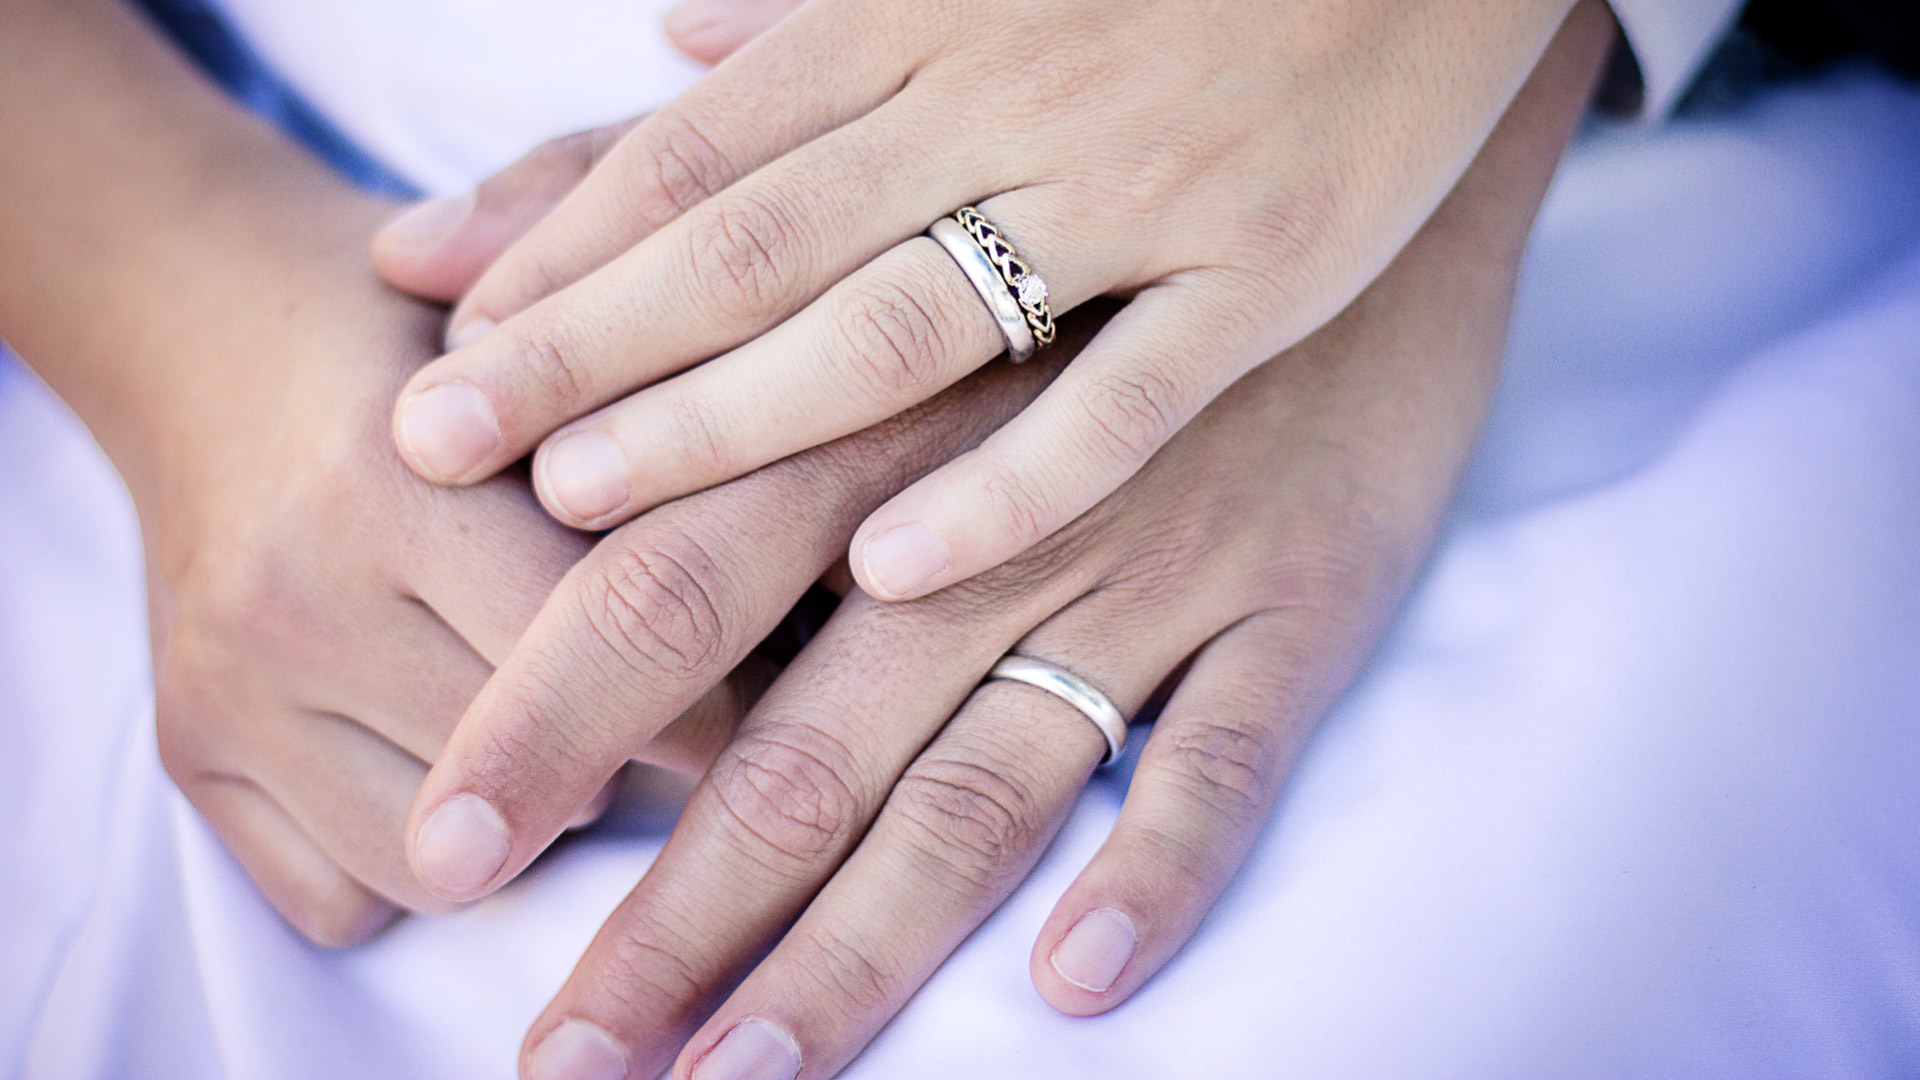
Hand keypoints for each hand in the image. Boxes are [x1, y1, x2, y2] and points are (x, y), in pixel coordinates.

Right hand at [0, 0, 756, 944]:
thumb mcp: (559, 344)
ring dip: (532, 830)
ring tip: (572, 737)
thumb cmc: (431, 334)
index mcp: (391, 481)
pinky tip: (462, 774)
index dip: (728, 695)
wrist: (208, 319)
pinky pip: (341, 902)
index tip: (797, 700)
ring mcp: (226, 689)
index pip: (606, 646)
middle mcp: (293, 597)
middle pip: (533, 777)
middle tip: (701, 728)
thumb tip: (842, 578)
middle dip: (644, 766)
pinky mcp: (186, 754)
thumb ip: (668, 442)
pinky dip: (418, 864)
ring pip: (438, 870)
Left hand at [371, 0, 1578, 605]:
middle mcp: (1007, 110)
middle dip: (579, 349)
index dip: (560, 255)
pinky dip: (1012, 481)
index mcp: (927, 31)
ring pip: (908, 324)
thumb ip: (815, 13)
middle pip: (754, 245)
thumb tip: (662, 44)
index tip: (435, 352)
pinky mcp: (1269, 282)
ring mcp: (1139, 197)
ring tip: (583, 510)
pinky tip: (888, 572)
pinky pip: (1129, 395)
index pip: (702, 156)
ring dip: (736, 417)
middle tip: (426, 446)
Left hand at [389, 6, 1611, 1075]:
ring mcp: (1149, 562)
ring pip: (987, 787)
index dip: (545, 723)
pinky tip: (1071, 983)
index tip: (440, 861)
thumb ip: (614, 216)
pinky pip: (1227, 756)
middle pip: (805, 742)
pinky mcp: (1295, 600)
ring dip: (859, 950)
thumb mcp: (823, 181)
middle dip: (672, 919)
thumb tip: (411, 259)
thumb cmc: (1035, 200)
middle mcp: (986, 510)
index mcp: (858, 411)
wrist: (1308, 128)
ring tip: (739, 1079)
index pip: (668, 582)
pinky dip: (1154, 868)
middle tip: (561, 1062)